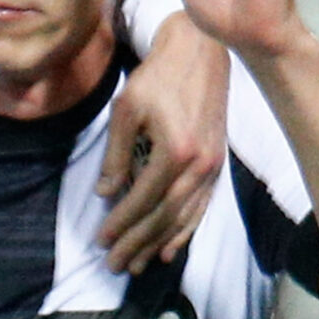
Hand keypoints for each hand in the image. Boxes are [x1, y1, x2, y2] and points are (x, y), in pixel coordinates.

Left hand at [96, 12, 227, 272]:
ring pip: (183, 217)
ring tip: (136, 265)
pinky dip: (185, 231)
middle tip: (114, 264)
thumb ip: (116, 154)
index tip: (101, 240)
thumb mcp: (126, 109)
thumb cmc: (159, 77)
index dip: (121, 223)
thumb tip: (106, 194)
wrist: (200, 53)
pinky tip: (169, 249)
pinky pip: (201, 207)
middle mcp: (199, 165)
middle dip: (137, 243)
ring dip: (157, 243)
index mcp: (176, 150)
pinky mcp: (217, 165)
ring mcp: (213, 167)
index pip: (144, 199)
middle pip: (165, 216)